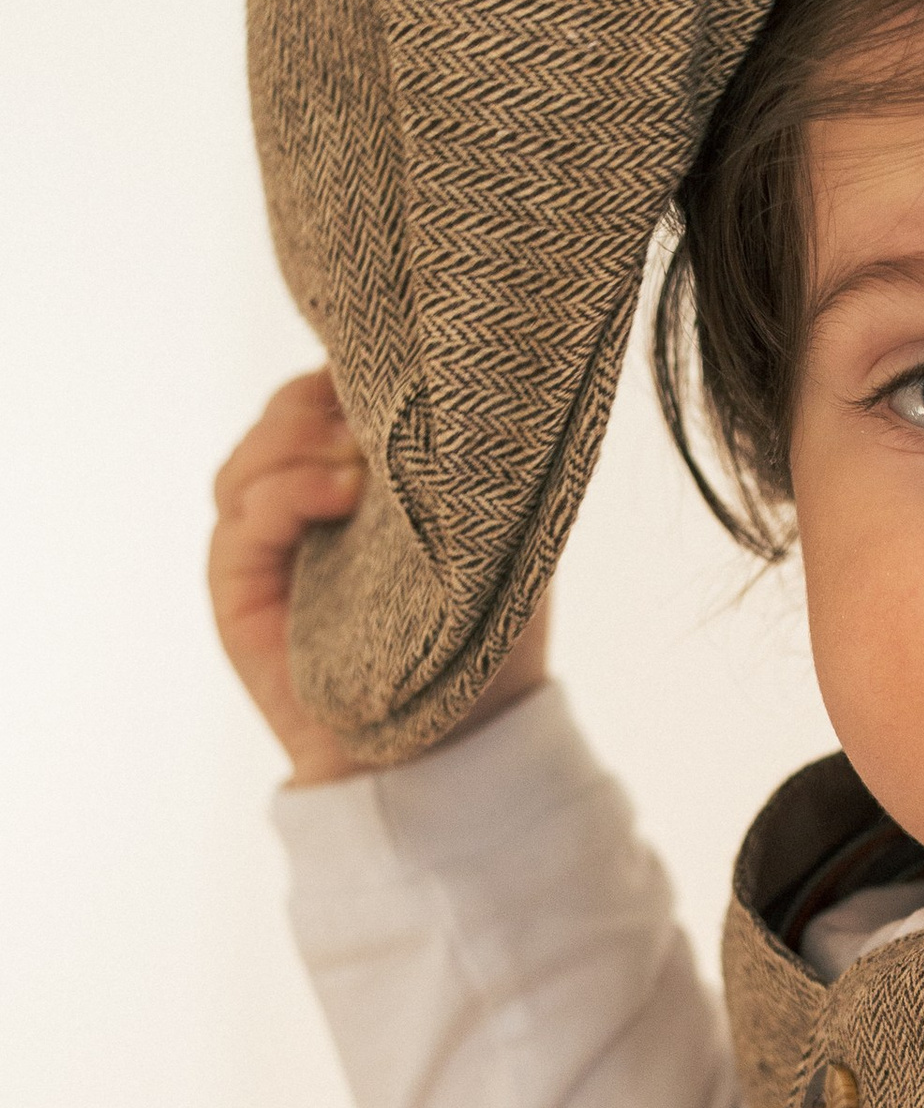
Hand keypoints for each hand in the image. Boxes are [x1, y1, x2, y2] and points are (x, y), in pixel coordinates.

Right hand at [209, 365, 550, 784]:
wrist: (451, 745)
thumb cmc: (488, 639)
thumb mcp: (501, 536)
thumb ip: (477, 467)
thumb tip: (483, 385)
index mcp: (363, 479)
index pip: (331, 395)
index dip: (353, 370)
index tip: (399, 361)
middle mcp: (306, 502)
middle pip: (284, 412)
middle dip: (322, 397)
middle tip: (376, 407)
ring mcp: (266, 540)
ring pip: (252, 457)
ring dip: (299, 437)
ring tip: (359, 457)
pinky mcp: (238, 582)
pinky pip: (240, 516)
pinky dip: (282, 491)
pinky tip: (335, 493)